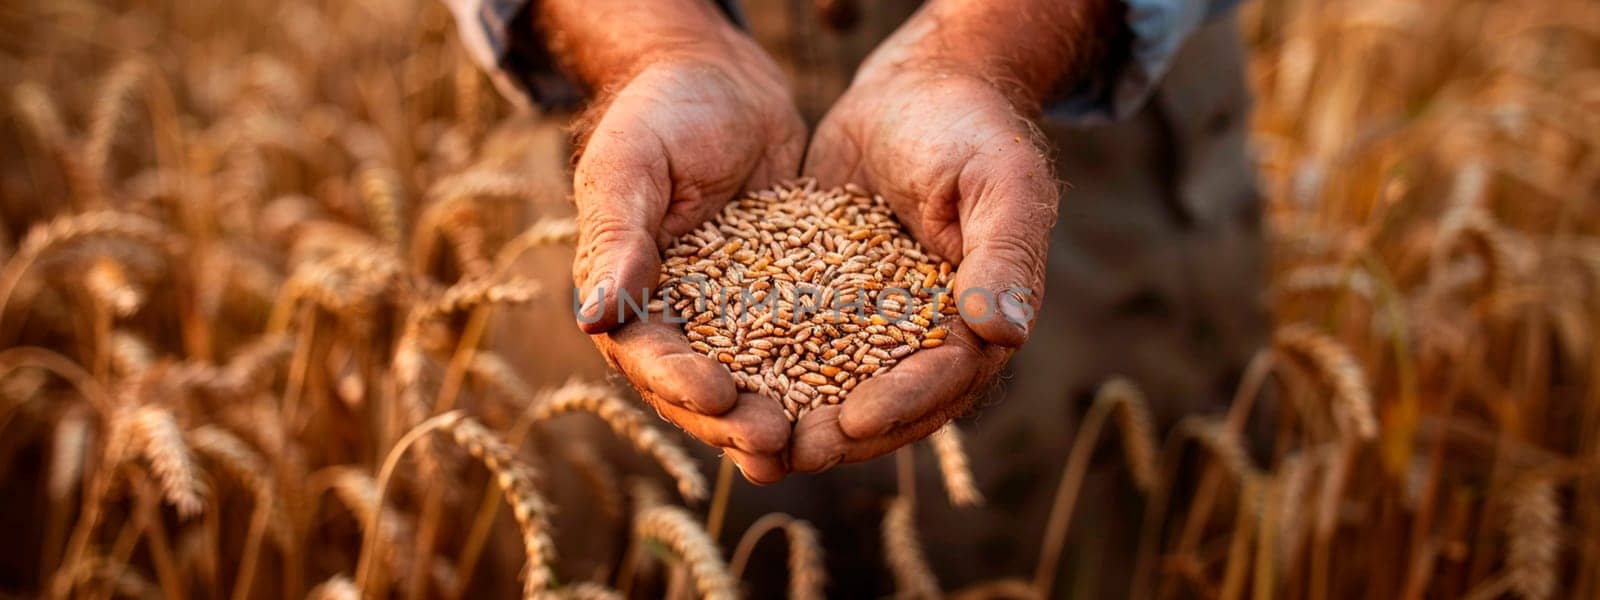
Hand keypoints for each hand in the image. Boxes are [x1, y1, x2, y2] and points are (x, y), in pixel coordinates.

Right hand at [545, 0, 804, 480]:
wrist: (722, 81)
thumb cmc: (661, 113)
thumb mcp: (632, 165)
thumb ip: (617, 238)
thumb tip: (593, 317)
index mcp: (624, 296)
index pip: (648, 356)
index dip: (681, 382)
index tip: (721, 396)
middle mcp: (675, 320)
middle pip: (698, 390)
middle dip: (734, 421)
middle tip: (775, 441)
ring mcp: (729, 317)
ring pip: (751, 383)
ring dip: (779, 416)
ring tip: (814, 442)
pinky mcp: (781, 303)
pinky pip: (801, 346)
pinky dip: (823, 375)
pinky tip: (860, 394)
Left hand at [786, 0, 1125, 470]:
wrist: (920, 88)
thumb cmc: (973, 129)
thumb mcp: (1001, 184)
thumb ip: (1005, 256)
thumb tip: (1004, 333)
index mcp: (981, 323)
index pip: (942, 380)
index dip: (900, 406)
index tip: (852, 425)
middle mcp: (929, 337)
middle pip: (886, 403)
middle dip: (836, 434)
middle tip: (785, 454)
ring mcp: (875, 323)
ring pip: (835, 386)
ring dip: (793, 416)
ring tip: (743, 436)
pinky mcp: (829, 300)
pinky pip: (796, 343)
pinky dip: (762, 367)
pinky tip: (716, 382)